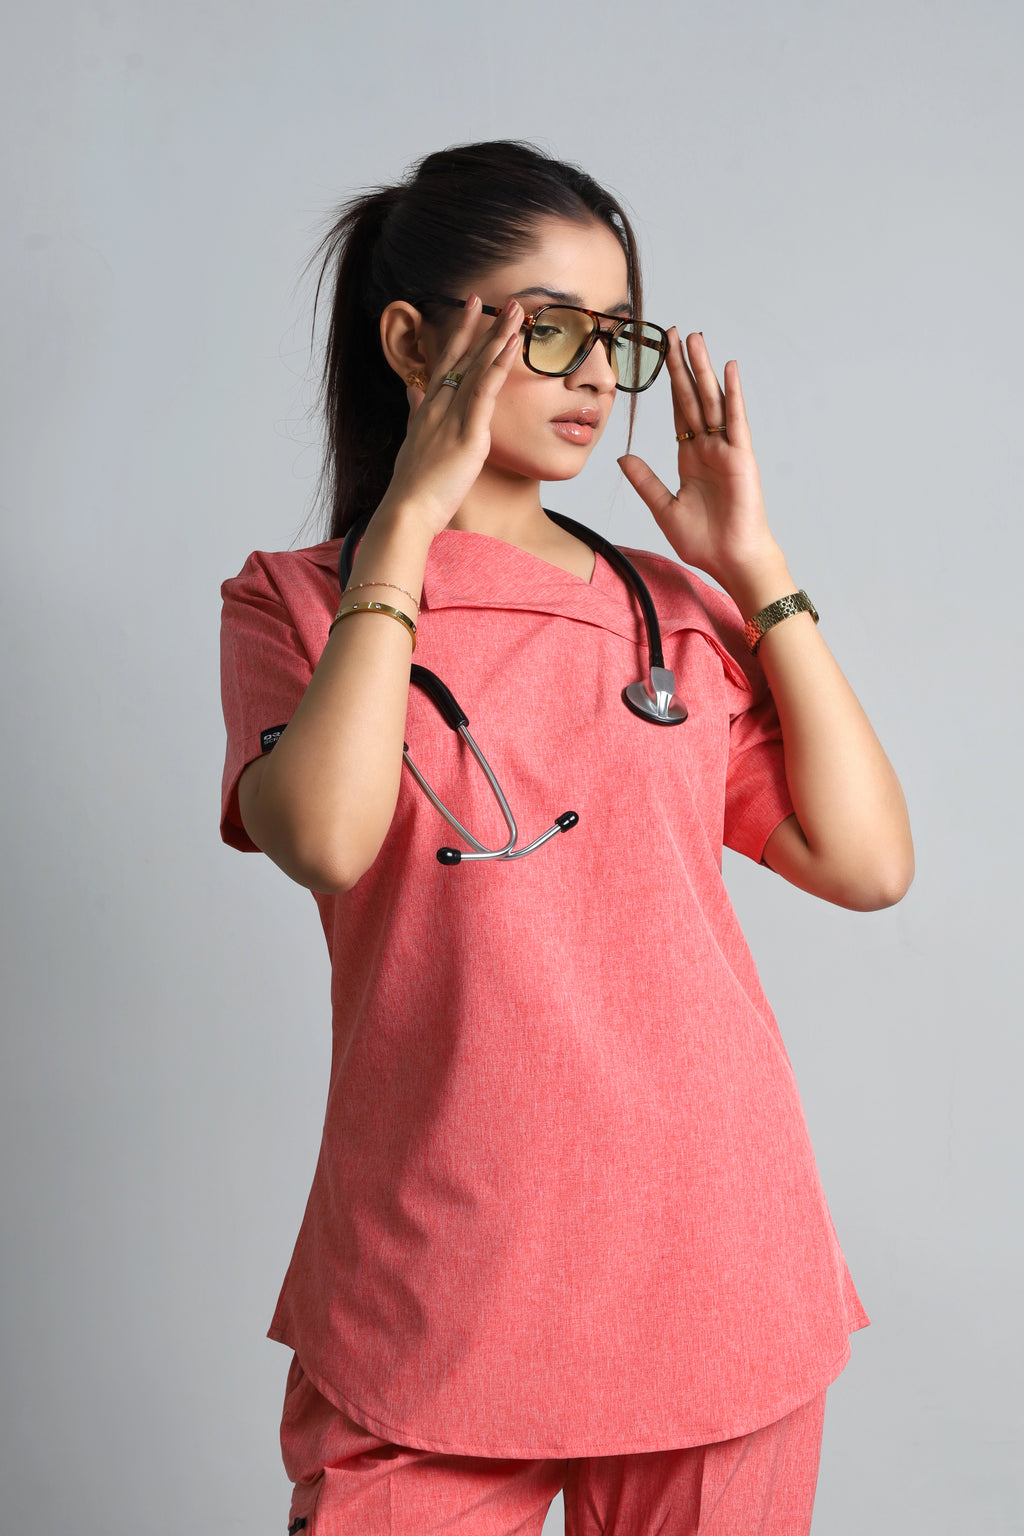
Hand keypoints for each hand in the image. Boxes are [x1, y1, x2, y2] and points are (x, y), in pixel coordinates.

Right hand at [380, 295, 523, 537]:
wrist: (408, 510)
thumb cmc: (413, 486)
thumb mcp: (413, 443)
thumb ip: (414, 413)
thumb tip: (412, 391)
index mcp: (428, 409)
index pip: (445, 362)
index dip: (460, 333)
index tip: (471, 308)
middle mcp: (438, 405)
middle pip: (463, 356)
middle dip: (483, 325)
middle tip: (501, 299)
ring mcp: (451, 416)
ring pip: (476, 366)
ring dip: (497, 335)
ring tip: (514, 309)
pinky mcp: (467, 432)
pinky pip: (485, 390)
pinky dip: (499, 365)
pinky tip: (513, 344)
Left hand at [617, 329, 785, 607]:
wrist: (730, 559)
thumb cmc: (704, 540)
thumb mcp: (664, 508)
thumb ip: (645, 481)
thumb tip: (621, 457)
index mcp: (690, 457)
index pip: (679, 411)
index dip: (670, 383)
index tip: (662, 355)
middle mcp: (708, 448)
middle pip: (694, 397)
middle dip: (684, 365)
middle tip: (675, 332)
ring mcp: (726, 450)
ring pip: (713, 401)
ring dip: (704, 370)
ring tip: (697, 339)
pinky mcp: (741, 458)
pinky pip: (735, 420)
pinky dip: (732, 395)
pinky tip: (728, 370)